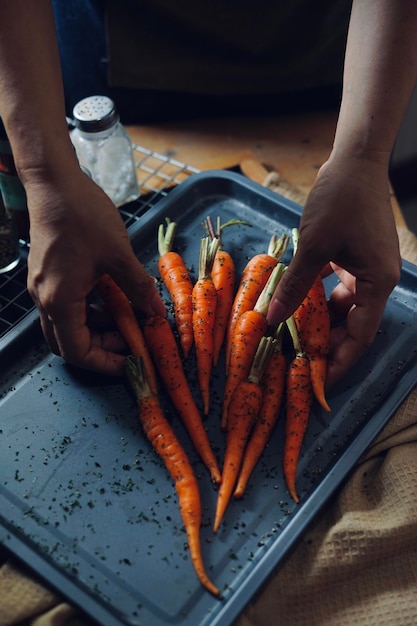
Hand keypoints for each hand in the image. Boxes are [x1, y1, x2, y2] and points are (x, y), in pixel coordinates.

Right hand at [26, 167, 165, 375]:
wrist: (54, 182)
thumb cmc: (83, 215)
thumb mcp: (119, 255)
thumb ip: (139, 288)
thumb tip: (157, 313)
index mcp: (60, 300)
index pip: (78, 352)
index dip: (105, 364)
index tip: (131, 364)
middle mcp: (46, 299)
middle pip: (69, 343)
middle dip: (102, 348)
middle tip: (131, 341)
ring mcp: (43, 287)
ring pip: (68, 324)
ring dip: (97, 328)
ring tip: (129, 319)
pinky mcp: (47, 275)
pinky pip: (66, 305)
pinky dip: (89, 310)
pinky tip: (114, 298)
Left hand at [267, 153, 401, 386]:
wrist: (353, 161)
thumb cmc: (340, 200)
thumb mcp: (313, 247)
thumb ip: (294, 287)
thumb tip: (272, 321)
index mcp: (378, 283)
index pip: (359, 336)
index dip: (338, 363)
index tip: (317, 384)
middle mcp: (376, 281)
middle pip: (352, 326)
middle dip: (325, 345)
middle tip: (297, 365)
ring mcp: (365, 269)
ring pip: (341, 308)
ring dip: (317, 321)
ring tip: (291, 340)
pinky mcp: (353, 258)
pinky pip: (335, 289)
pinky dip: (316, 298)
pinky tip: (294, 307)